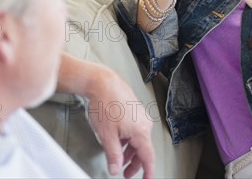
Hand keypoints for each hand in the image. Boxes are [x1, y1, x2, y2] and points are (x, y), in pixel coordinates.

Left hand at [57, 55, 154, 177]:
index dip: (148, 171)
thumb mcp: (106, 135)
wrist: (102, 83)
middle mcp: (144, 123)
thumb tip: (115, 168)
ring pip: (138, 140)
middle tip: (126, 174)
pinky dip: (128, 140)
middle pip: (143, 149)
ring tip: (119, 159)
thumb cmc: (105, 103)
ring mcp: (140, 116)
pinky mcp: (135, 111)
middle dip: (135, 163)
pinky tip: (118, 142)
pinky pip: (135, 130)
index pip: (148, 157)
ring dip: (130, 152)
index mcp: (141, 130)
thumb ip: (113, 155)